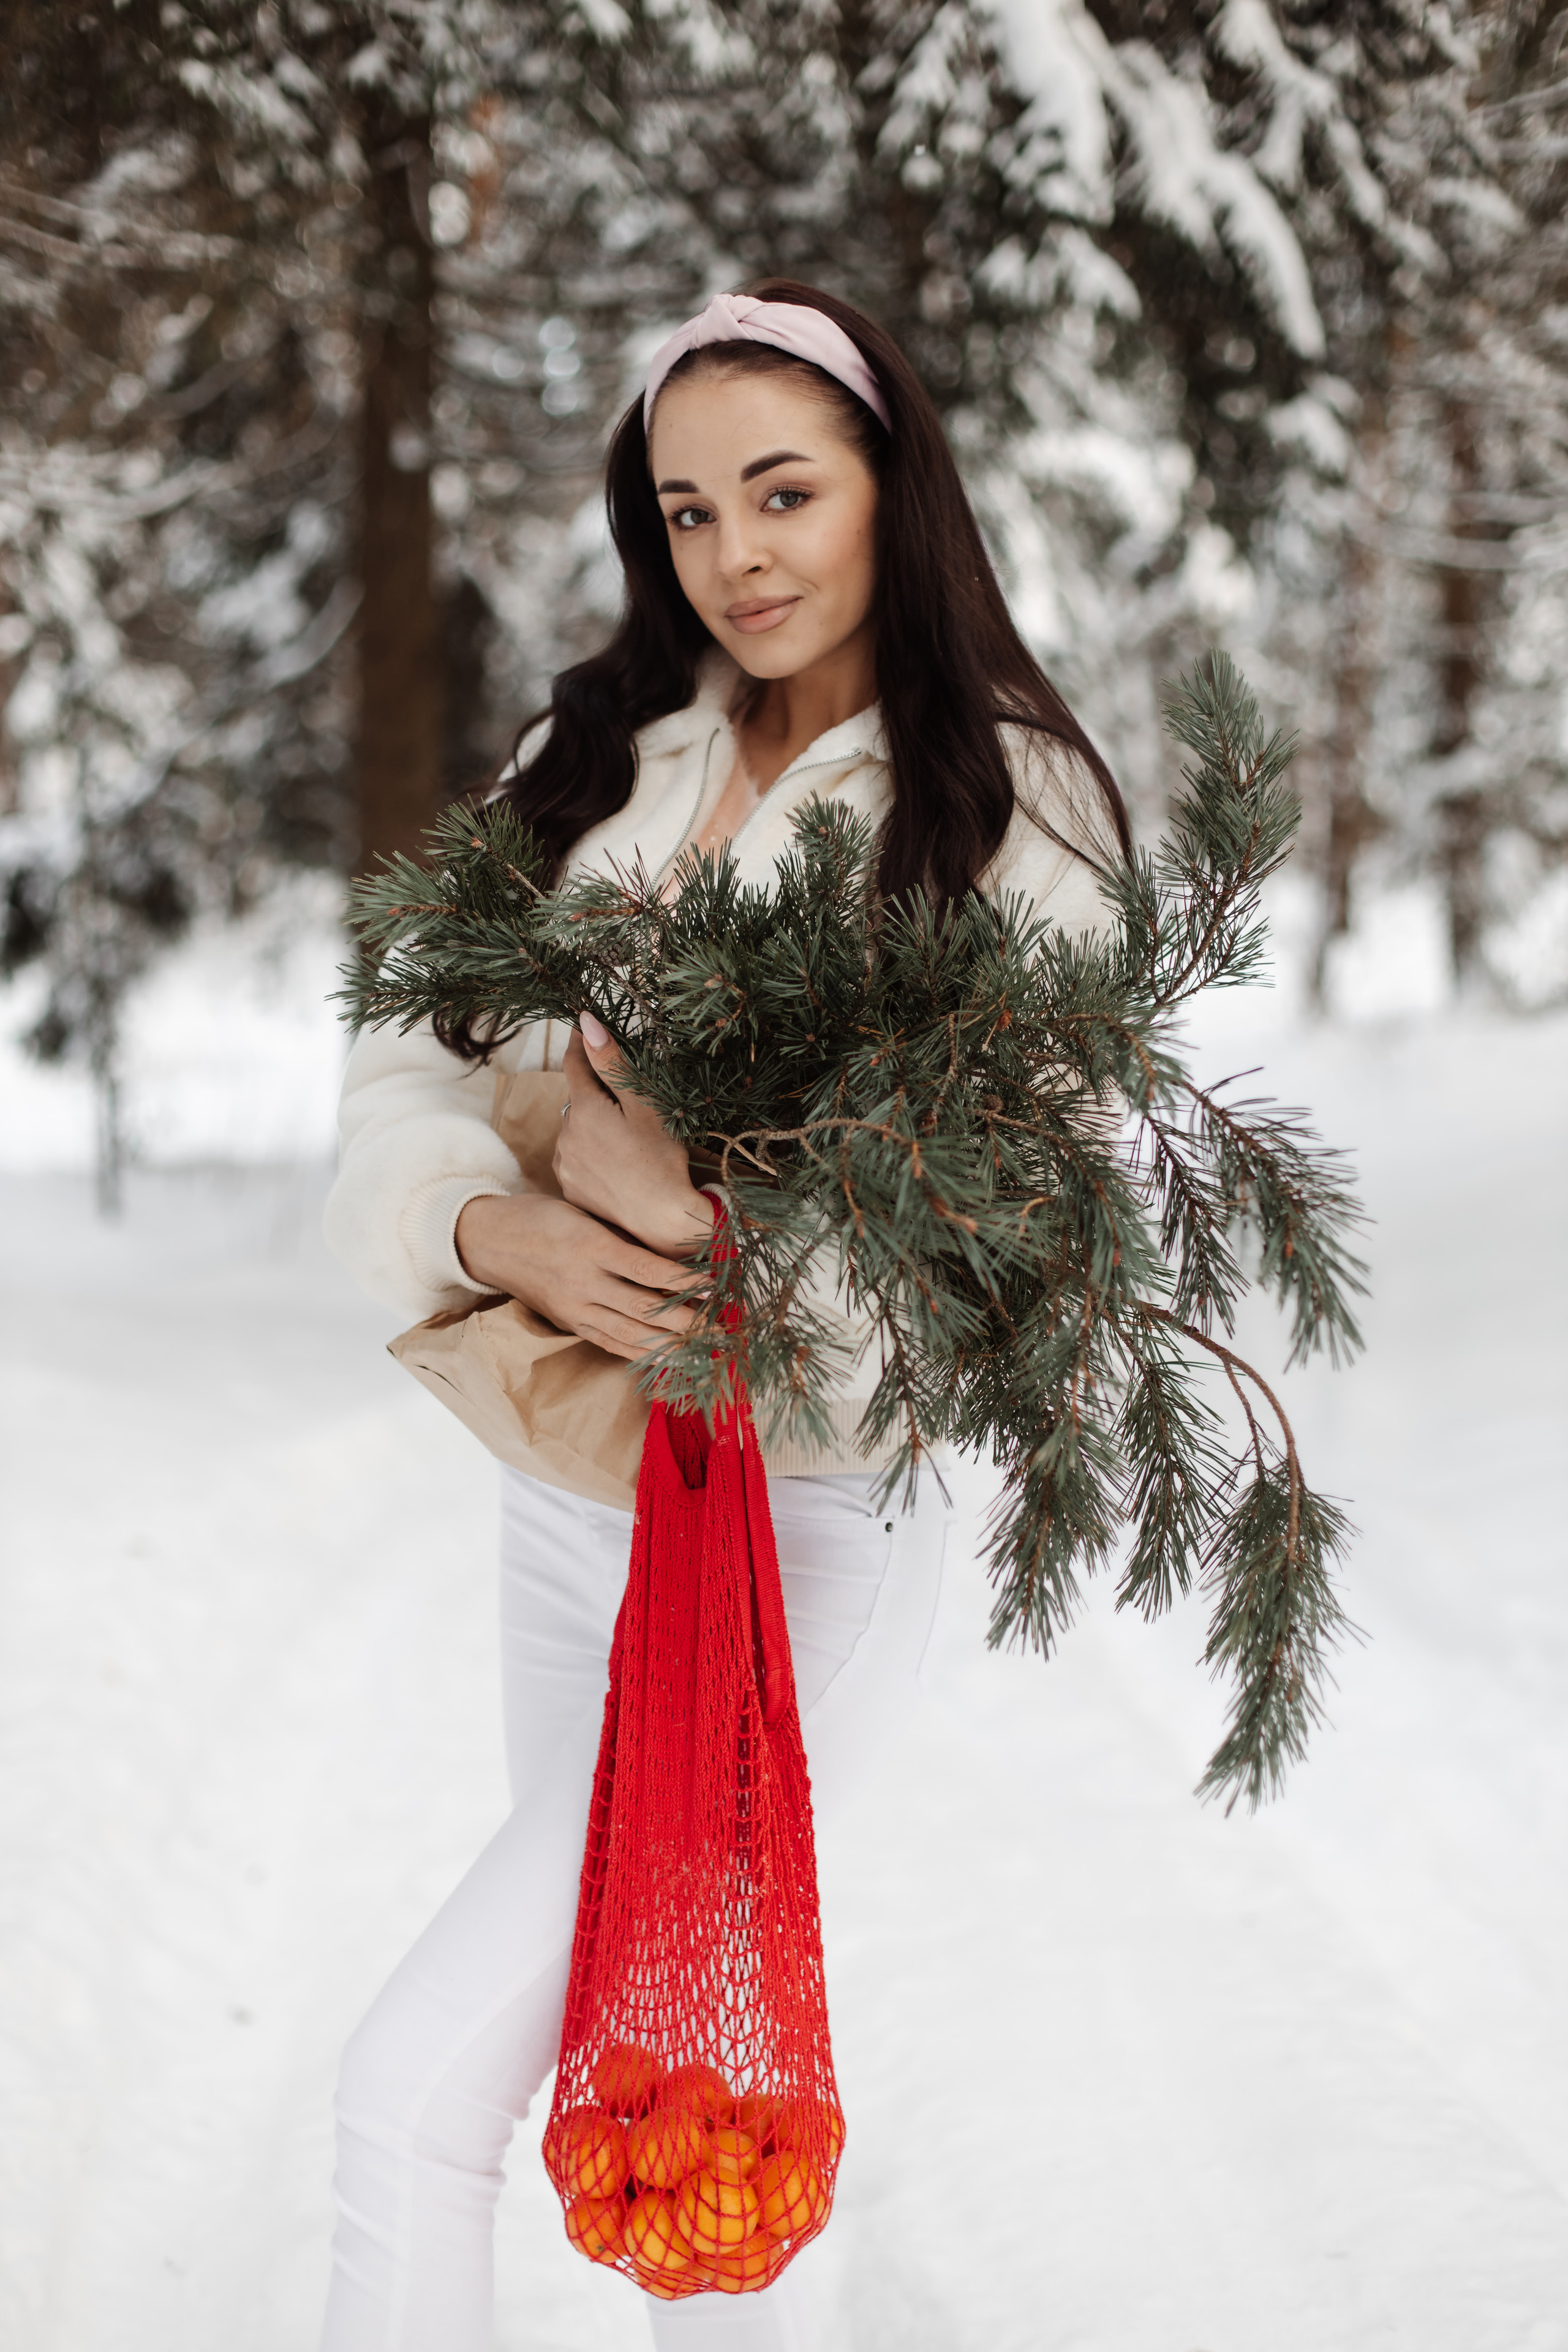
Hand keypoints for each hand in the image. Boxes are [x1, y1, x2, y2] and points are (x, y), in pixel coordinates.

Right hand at [454, 1192, 698, 1361]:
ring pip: (630, 1334)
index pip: (649, 1271)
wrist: (489, 1240)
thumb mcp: (583, 1213)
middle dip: (688, 1321)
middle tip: (722, 1325)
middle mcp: (584, 1282)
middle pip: (645, 1309)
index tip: (716, 1284)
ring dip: (671, 1344)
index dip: (685, 1282)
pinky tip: (668, 1357)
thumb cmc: (541, 1217)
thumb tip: (671, 1249)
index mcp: (591, 1247)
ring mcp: (575, 1308)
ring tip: (704, 1347)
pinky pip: (610, 1343)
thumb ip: (621, 1235)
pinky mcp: (569, 1323)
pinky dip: (642, 1353)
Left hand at [553, 1013, 713, 1258]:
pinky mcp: (571, 1191)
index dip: (580, 1043)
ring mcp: (565, 1166)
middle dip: (597, 1095)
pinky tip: (618, 1166)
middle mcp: (565, 1136)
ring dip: (594, 1127)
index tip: (583, 1027)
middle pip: (578, 1101)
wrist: (662, 1223)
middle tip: (628, 1101)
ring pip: (577, 1132)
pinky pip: (577, 1161)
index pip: (575, 1064)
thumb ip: (611, 1062)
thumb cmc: (661, 1159)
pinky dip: (593, 1156)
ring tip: (627, 1141)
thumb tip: (585, 1021)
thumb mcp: (644, 1104)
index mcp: (584, 1109)